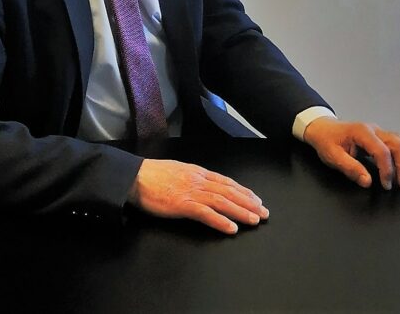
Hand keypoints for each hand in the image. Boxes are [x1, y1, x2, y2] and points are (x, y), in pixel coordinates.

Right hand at [127, 159, 268, 234]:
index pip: (226, 182)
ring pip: (222, 201)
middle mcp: (198, 180)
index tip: (257, 199)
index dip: (243, 191)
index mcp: (197, 172)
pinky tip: (232, 228)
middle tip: (264, 213)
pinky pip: (206, 213)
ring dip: (240, 211)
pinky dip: (220, 221)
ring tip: (255, 220)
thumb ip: (192, 177)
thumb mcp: (178, 171)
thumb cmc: (153, 175)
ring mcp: (191, 192)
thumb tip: (205, 183)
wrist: (135, 177)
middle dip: (248, 202)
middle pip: (229, 191)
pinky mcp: (182, 205)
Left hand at [303, 117, 399, 189]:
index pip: (382, 151)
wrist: (323, 128)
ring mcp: (379, 131)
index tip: (386, 185)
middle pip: (398, 144)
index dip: (387, 170)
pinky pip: (399, 143)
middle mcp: (374, 129)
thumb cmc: (327, 141)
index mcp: (362, 132)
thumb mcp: (333, 156)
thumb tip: (368, 182)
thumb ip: (350, 168)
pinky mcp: (381, 136)